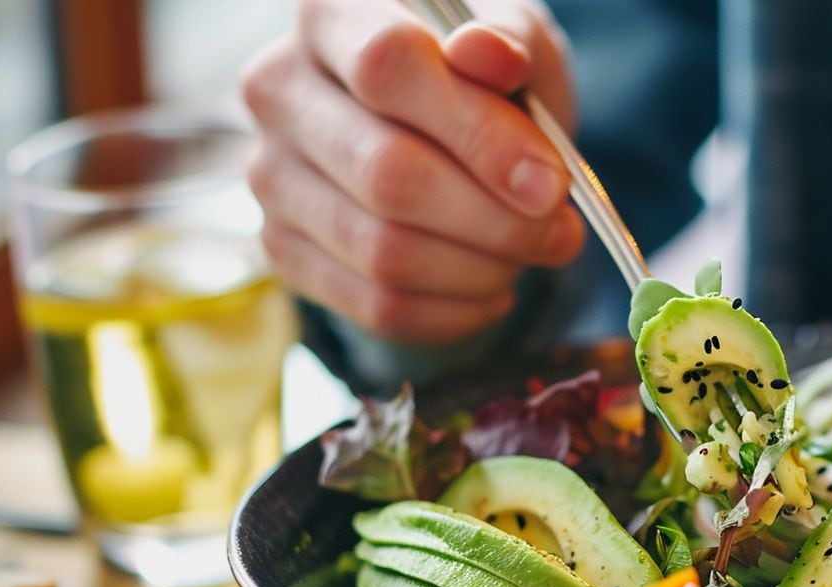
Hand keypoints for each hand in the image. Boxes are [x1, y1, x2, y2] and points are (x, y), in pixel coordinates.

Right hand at [242, 0, 584, 344]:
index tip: (550, 184)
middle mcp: (279, 91)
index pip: (389, 68)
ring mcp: (271, 176)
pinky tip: (492, 290)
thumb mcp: (514, 41)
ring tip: (528, 254)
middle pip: (388, 176)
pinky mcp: (283, 249)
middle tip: (560, 233)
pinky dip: (454, 313)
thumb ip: (508, 42)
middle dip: (495, 221)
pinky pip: (376, 307)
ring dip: (480, 271)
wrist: (441, 128)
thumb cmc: (483, 77)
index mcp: (330, 16)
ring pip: (383, 253)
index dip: (478, 134)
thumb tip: (491, 57)